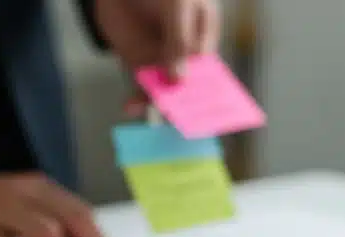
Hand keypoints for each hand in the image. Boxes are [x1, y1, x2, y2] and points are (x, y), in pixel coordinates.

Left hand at [95, 0, 221, 115]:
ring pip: (166, 92)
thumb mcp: (179, 6)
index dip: (214, 94)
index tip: (212, 112)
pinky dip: (137, 100)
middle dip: (187, 104)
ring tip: (156, 109)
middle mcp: (186, 56)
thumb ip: (179, 40)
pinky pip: (142, 88)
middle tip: (182, 118)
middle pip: (190, 88)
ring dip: (160, 104)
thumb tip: (179, 80)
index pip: (212, 73)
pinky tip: (131, 106)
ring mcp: (163, 62)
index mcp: (205, 40)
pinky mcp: (140, 66)